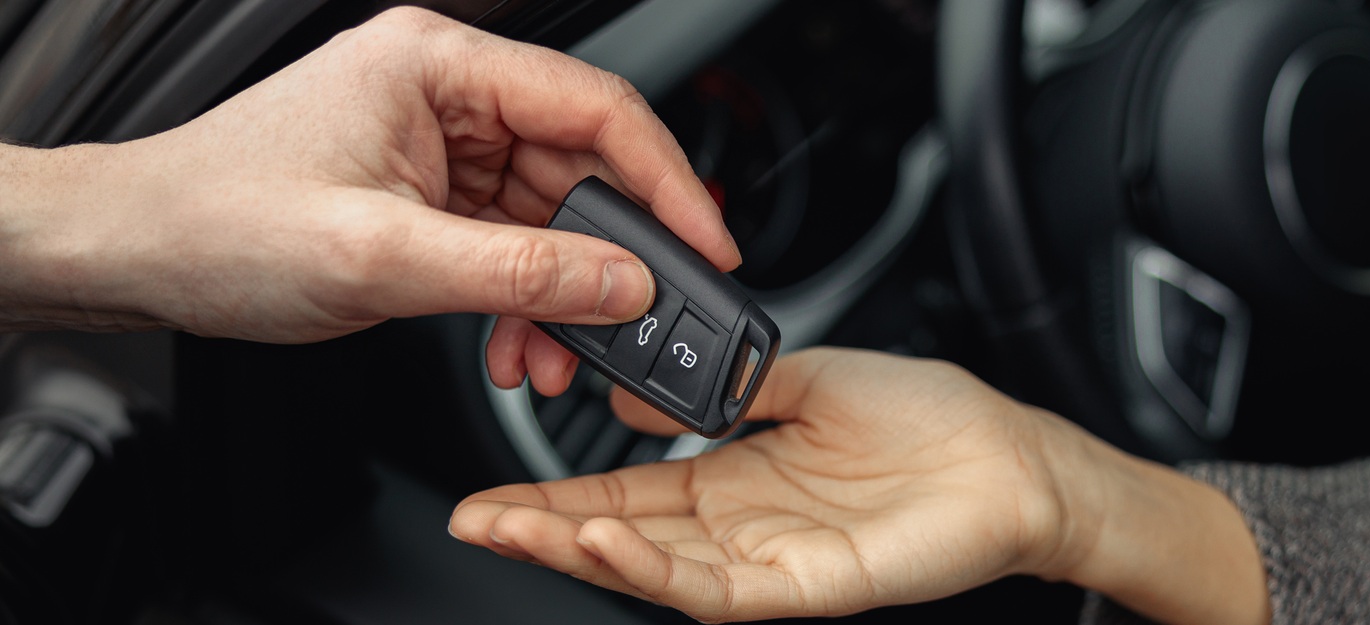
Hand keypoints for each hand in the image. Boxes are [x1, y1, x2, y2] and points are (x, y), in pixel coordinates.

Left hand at [0, 7, 735, 388]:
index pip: (594, 108)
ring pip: (549, 217)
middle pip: (581, 167)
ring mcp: (437, 145)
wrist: (127, 253)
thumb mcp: (383, 258)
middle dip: (608, 258)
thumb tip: (624, 282)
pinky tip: (516, 343)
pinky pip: (508, 245)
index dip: (666, 180)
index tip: (705, 244)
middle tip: (637, 321)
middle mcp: (445, 94)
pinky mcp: (426, 194)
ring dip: (561, 294)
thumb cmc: (215, 221)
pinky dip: (522, 299)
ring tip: (554, 353)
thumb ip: (518, 274)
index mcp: (438, 65)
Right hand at [449, 348, 1269, 623]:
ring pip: (655, 572)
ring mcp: (771, 563)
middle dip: (542, 532)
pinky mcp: (806, 589)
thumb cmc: (930, 420)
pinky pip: (716, 591)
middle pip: (623, 540)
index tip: (496, 489)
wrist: (1010, 457)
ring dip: (579, 553)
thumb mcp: (807, 378)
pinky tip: (606, 547)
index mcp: (737, 476)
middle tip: (473, 518)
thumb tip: (640, 390)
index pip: (627, 494)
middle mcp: (743, 527)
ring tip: (514, 530)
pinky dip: (654, 572)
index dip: (559, 495)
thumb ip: (724, 386)